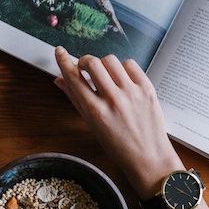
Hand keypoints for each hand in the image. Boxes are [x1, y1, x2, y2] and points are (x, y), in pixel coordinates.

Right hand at [54, 47, 183, 198]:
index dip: (63, 61)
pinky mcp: (147, 88)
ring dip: (103, 64)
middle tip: (85, 68)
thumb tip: (59, 80)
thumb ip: (75, 100)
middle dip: (84, 61)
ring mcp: (131, 92)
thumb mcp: (92, 125)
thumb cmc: (117, 146)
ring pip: (110, 60)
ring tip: (105, 75)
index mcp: (95, 112)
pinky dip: (122, 67)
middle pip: (92, 63)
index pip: (74, 78)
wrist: (148, 157)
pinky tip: (121, 78)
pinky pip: (130, 64)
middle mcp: (113, 99)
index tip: (59, 51)